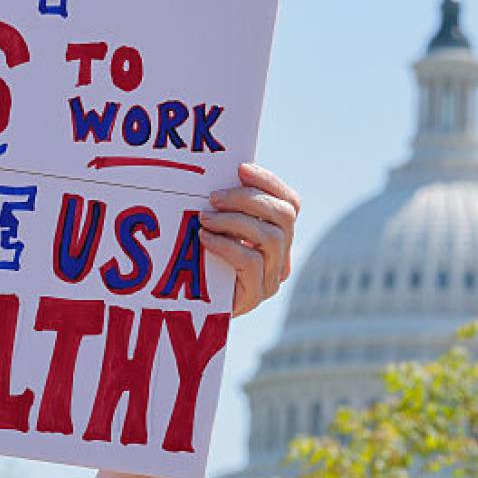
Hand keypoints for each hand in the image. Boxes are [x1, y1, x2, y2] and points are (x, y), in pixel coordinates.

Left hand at [201, 162, 299, 316]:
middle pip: (284, 216)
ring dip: (234, 221)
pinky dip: (226, 245)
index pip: (290, 203)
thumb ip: (226, 206)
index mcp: (279, 236)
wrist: (188, 308)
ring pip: (271, 238)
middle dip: (248, 199)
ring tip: (204, 218)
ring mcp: (272, 278)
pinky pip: (251, 262)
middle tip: (214, 197)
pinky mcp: (255, 295)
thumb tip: (217, 171)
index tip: (241, 169)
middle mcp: (282, 256)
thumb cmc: (199, 260)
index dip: (269, 182)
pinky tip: (204, 239)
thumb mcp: (216, 228)